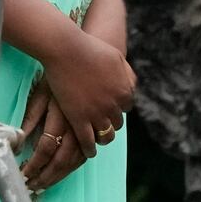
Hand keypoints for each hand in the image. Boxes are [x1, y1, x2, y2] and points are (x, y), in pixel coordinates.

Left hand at [17, 79, 87, 193]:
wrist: (88, 61)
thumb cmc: (60, 76)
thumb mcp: (40, 94)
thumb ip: (30, 118)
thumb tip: (18, 141)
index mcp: (60, 116)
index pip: (45, 149)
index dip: (34, 165)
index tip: (24, 173)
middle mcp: (77, 124)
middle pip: (62, 160)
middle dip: (46, 176)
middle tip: (32, 186)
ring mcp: (89, 128)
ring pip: (76, 160)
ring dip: (59, 175)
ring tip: (44, 183)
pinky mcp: (96, 128)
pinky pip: (87, 153)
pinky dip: (74, 165)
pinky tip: (63, 170)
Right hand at [41, 23, 133, 152]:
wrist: (67, 50)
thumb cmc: (91, 49)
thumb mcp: (117, 58)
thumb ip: (127, 75)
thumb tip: (133, 87)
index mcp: (125, 91)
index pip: (127, 107)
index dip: (118, 107)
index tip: (110, 107)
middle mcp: (114, 106)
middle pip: (117, 123)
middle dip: (111, 122)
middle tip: (103, 123)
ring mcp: (96, 114)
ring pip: (105, 135)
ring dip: (103, 138)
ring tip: (98, 140)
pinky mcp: (79, 119)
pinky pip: (87, 141)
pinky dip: (89, 149)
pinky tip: (89, 151)